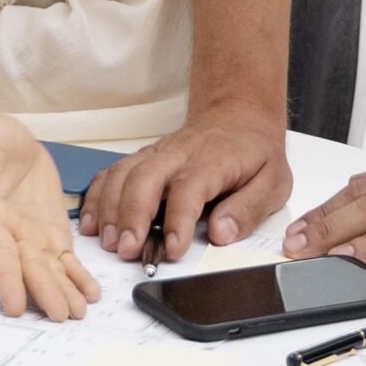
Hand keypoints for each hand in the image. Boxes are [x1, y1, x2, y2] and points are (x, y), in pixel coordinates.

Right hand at [0, 110, 101, 320]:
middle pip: (29, 269)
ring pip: (49, 271)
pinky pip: (66, 261)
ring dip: (64, 292)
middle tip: (62, 315)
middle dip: (45, 292)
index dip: (6, 279)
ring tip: (79, 313)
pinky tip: (91, 294)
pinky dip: (78, 278)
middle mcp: (11, 233)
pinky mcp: (52, 233)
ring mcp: (32, 236)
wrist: (6, 142)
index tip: (13, 306)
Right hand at [79, 106, 291, 263]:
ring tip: (107, 240)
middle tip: (127, 249)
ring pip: (122, 174)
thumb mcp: (273, 182)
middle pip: (145, 178)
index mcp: (213, 160)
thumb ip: (248, 209)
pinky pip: (112, 172)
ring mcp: (156, 154)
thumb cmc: (253, 152)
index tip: (172, 249)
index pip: (189, 189)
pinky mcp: (143, 159)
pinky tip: (91, 222)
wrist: (239, 116)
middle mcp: (178, 154)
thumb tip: (221, 233)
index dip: (178, 221)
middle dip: (131, 215)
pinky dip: (97, 196)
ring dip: (110, 208)